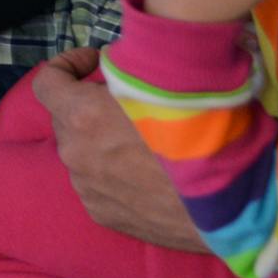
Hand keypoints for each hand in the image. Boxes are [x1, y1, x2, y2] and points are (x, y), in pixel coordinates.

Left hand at [33, 48, 207, 251]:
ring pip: (81, 151)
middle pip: (66, 117)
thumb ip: (129, 73)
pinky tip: (145, 172)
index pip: (47, 82)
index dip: (67, 65)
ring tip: (140, 140)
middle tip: (128, 101)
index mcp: (84, 116)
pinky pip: (95, 181)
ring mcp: (86, 188)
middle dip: (88, 103)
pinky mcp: (101, 214)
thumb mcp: (165, 84)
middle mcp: (75, 153)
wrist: (230, 206)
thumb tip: (119, 65)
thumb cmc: (202, 135)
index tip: (94, 62)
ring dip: (99, 139)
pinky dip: (110, 170)